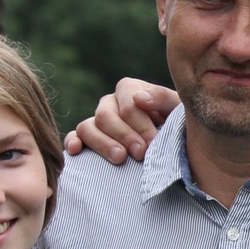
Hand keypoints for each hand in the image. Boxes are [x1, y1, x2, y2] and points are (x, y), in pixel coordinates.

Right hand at [62, 78, 179, 161]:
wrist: (172, 144)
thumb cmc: (176, 124)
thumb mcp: (177, 108)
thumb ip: (162, 97)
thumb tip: (139, 98)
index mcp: (129, 90)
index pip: (128, 104)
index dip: (140, 125)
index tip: (152, 142)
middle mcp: (109, 103)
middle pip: (106, 116)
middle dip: (124, 136)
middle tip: (141, 153)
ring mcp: (96, 121)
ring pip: (87, 127)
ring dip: (102, 143)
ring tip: (120, 158)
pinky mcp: (86, 139)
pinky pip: (73, 137)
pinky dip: (72, 142)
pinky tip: (76, 151)